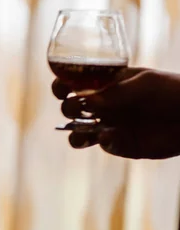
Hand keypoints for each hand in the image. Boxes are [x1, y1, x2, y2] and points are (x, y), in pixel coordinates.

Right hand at [52, 68, 179, 158]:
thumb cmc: (172, 90)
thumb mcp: (145, 84)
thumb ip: (116, 92)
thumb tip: (86, 100)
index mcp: (107, 84)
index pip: (76, 84)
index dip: (62, 86)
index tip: (61, 88)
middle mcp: (105, 105)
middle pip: (71, 108)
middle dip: (68, 108)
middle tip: (76, 108)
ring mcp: (110, 125)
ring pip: (78, 133)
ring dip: (74, 133)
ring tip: (84, 132)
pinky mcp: (120, 144)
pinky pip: (102, 145)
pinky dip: (102, 142)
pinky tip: (111, 136)